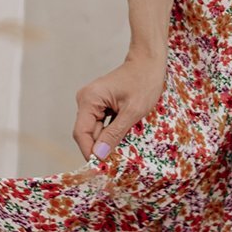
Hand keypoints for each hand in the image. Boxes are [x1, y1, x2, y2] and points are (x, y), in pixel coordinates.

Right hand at [73, 49, 166, 166]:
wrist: (149, 61)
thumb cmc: (144, 81)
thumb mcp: (133, 111)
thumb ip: (114, 134)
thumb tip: (99, 155)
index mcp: (89, 99)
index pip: (82, 134)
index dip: (89, 153)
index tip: (101, 169)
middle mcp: (85, 99)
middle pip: (87, 133)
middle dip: (100, 148)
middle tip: (118, 162)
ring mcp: (91, 101)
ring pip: (95, 130)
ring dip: (107, 141)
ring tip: (124, 148)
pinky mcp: (99, 103)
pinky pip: (101, 123)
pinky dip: (111, 132)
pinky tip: (124, 135)